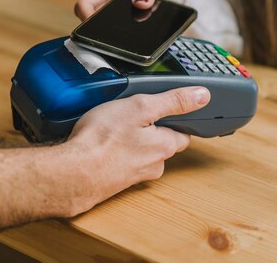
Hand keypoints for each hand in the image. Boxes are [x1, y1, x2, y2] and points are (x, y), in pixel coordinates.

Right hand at [61, 86, 209, 215]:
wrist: (73, 172)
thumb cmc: (102, 140)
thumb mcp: (140, 107)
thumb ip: (173, 101)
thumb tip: (202, 96)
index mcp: (165, 146)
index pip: (182, 132)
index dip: (174, 117)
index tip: (161, 108)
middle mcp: (153, 164)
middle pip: (160, 143)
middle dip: (149, 130)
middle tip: (130, 115)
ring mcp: (133, 174)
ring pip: (139, 153)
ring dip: (129, 141)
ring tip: (111, 127)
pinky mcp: (114, 180)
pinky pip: (120, 161)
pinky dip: (113, 152)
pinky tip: (99, 143)